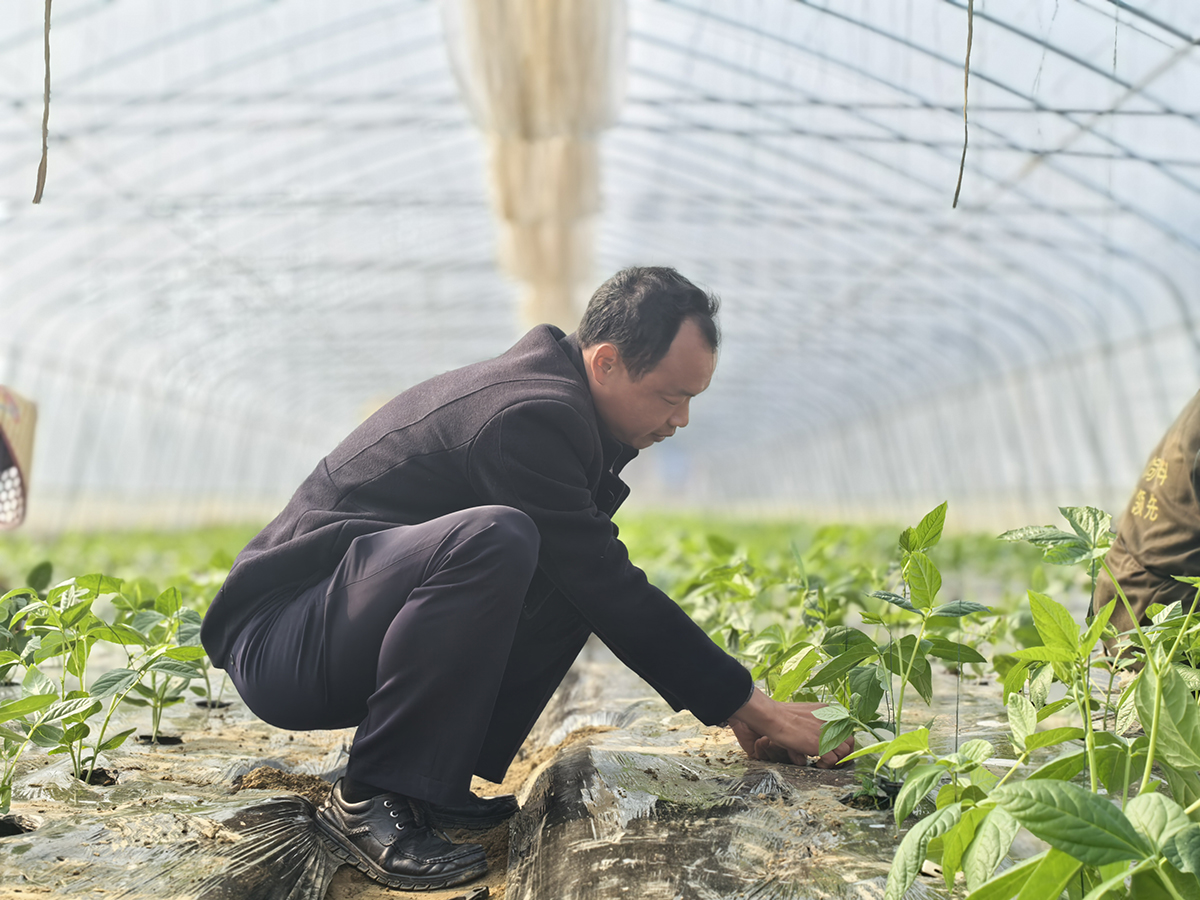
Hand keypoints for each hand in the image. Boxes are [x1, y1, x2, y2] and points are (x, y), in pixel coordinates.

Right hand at [727, 690, 853, 768]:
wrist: (774, 717)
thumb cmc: (782, 716)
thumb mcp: (803, 716)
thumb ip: (812, 727)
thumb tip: (814, 737)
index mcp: (829, 711)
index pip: (845, 729)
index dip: (841, 742)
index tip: (835, 750)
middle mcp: (832, 721)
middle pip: (850, 741)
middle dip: (844, 753)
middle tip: (833, 760)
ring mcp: (828, 733)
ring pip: (845, 752)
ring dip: (836, 760)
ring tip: (823, 763)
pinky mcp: (822, 745)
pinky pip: (833, 760)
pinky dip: (827, 765)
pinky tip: (817, 764)